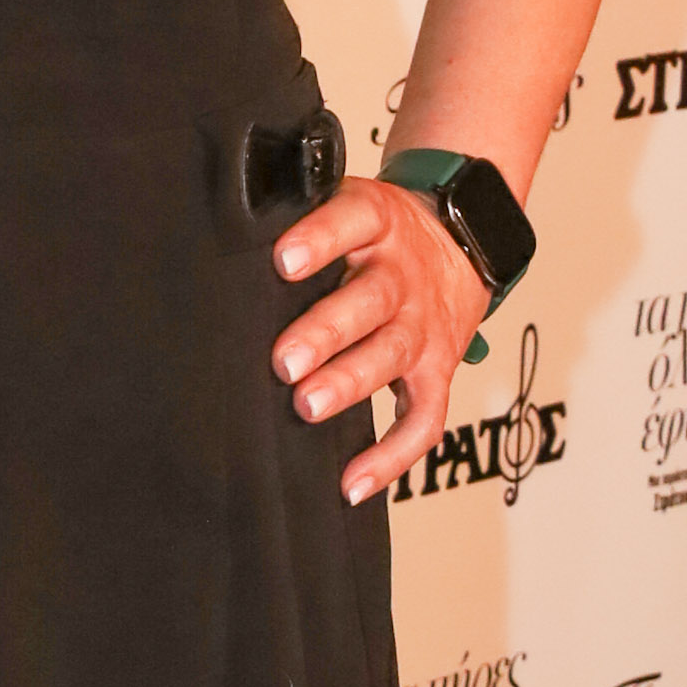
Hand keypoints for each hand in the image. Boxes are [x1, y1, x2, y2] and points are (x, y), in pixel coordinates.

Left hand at [270, 173, 499, 506]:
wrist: (462, 243)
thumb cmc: (379, 234)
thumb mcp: (350, 204)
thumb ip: (302, 219)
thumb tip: (224, 241)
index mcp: (378, 223)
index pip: (354, 220)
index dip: (322, 239)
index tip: (283, 261)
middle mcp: (403, 276)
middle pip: (371, 300)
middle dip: (327, 331)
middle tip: (284, 361)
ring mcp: (422, 326)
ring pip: (392, 354)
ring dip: (350, 383)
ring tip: (307, 406)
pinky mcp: (437, 371)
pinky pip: (422, 420)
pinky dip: (391, 457)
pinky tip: (351, 482)